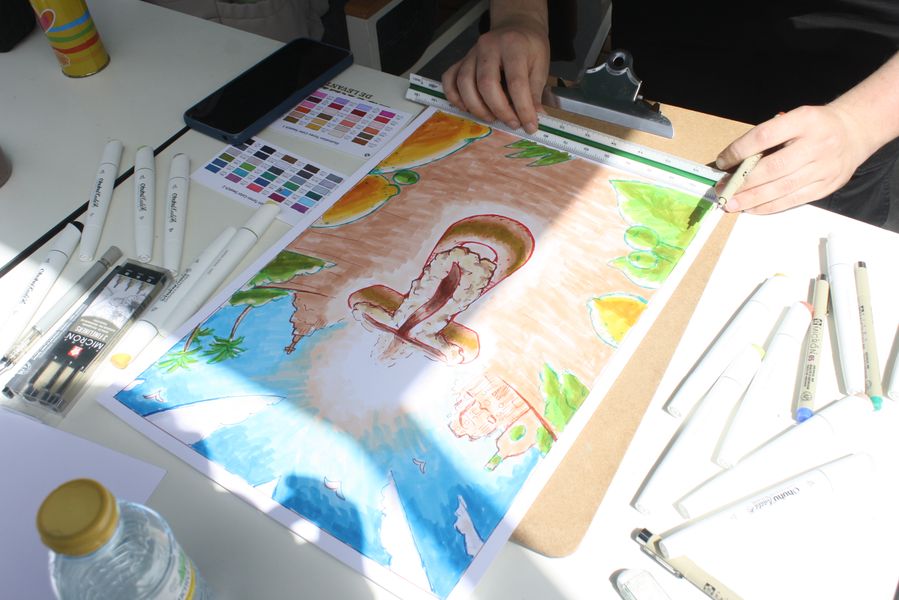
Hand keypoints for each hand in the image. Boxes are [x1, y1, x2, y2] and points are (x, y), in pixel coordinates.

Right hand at [441, 16, 549, 133]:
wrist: (516, 27)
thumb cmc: (530, 47)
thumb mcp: (541, 65)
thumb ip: (535, 92)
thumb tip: (534, 118)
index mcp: (513, 45)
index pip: (516, 82)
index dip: (523, 108)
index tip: (530, 126)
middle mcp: (488, 47)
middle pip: (486, 84)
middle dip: (499, 110)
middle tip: (512, 123)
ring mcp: (471, 52)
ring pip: (464, 84)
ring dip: (477, 108)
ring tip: (492, 118)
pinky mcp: (462, 60)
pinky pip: (450, 79)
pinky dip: (455, 97)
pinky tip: (468, 108)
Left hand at [715, 105, 869, 214]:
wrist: (853, 132)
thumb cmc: (814, 126)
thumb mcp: (793, 119)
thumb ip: (768, 138)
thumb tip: (733, 163)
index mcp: (805, 120)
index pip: (764, 136)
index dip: (739, 151)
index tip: (722, 162)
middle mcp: (817, 143)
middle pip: (773, 167)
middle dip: (743, 181)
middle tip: (722, 189)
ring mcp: (824, 167)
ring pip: (782, 188)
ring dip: (752, 198)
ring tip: (732, 203)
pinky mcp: (827, 185)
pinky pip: (793, 199)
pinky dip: (769, 206)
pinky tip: (752, 208)